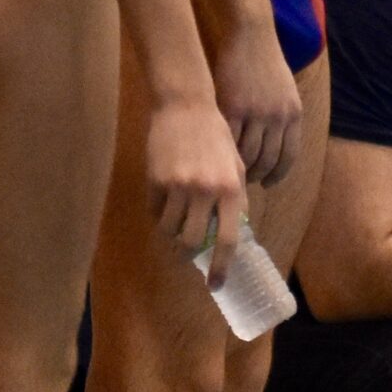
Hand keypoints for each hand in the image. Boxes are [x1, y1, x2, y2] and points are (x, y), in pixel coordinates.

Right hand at [147, 93, 247, 270]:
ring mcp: (178, 185)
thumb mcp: (236, 166)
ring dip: (173, 234)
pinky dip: (160, 216)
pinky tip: (165, 205)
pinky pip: (155, 212)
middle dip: (189, 253)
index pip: (227, 240)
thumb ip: (235, 198)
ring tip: (178, 223)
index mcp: (230, 189)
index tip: (215, 285)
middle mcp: (205, 190)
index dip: (221, 267)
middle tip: (188, 253)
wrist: (186, 106)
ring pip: (170, 230)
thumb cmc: (216, 137)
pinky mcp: (156, 180)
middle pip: (192, 242)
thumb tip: (232, 233)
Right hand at [209, 21, 302, 186]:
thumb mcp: (286, 92)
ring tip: (230, 172)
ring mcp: (256, 113)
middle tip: (245, 183)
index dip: (278, 175)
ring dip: (240, 167)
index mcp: (293, 115)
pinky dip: (226, 152)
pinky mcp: (234, 107)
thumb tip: (276, 145)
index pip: (289, 156)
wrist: (252, 37)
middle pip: (268, 159)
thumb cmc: (267, 63)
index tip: (268, 185)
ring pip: (248, 153)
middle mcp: (278, 117)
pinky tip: (219, 157)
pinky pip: (230, 139)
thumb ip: (282, 118)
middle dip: (257, 175)